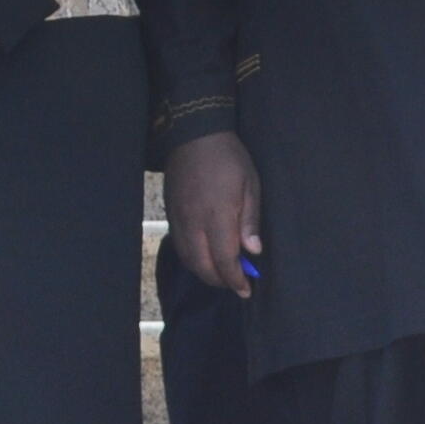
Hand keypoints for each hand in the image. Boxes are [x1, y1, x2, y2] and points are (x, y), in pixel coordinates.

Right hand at [162, 131, 262, 295]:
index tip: (246, 289)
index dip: (235, 279)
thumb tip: (253, 251)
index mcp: (217, 216)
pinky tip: (205, 255)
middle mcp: (194, 223)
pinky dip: (193, 258)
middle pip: (203, 266)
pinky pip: (179, 246)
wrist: (194, 134)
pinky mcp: (170, 214)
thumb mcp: (250, 184)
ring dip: (205, 272)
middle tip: (236, 283)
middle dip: (220, 281)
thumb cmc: (229, 158)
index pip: (224, 260)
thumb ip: (250, 220)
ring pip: (188, 259)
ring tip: (222, 273)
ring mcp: (179, 219)